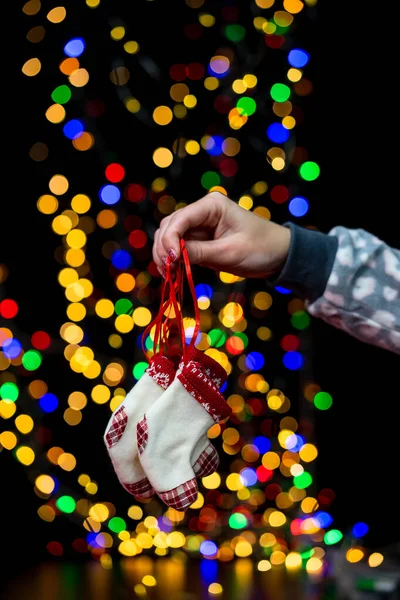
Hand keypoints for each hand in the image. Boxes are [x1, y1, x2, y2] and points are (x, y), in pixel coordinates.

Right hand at [153, 192, 290, 278]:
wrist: (280, 255)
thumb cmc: (261, 249)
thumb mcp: (229, 252)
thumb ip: (199, 253)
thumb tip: (171, 257)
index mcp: (211, 205)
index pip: (180, 219)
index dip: (170, 239)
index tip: (170, 260)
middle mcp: (202, 212)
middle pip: (169, 226)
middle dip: (164, 248)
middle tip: (166, 271)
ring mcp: (200, 226)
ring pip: (170, 237)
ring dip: (165, 254)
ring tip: (168, 274)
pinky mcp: (201, 240)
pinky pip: (179, 248)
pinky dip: (173, 259)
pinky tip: (173, 273)